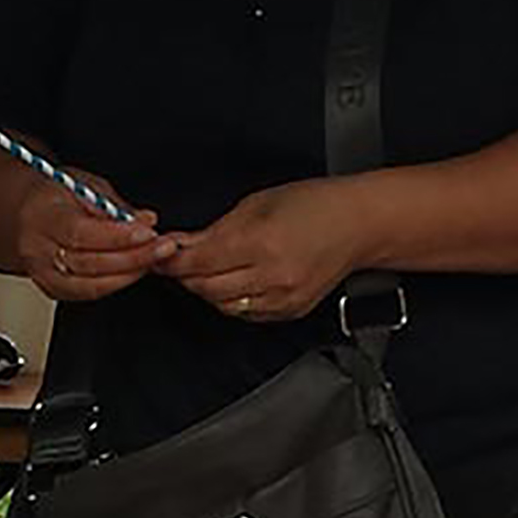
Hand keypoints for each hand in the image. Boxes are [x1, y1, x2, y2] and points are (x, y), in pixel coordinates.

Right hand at [0, 145, 160, 303]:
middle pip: (89, 263)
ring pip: (89, 285)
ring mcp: (42, 274)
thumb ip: (114, 206)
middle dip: (132, 258)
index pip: (81, 232)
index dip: (117, 237)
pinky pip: (87, 294)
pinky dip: (114, 284)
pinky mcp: (52, 289)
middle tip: (163, 248)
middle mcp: (38, 249)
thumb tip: (146, 220)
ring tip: (153, 260)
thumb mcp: (83, 186)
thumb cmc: (54, 196)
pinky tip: (133, 272)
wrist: (24, 215)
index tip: (148, 234)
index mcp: (42, 216)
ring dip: (127, 275)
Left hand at [157, 179, 372, 322]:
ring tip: (208, 269)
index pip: (200, 262)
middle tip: (177, 260)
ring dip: (207, 289)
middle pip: (206, 288)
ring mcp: (282, 298)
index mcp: (261, 242)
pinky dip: (231, 300)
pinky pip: (245, 313)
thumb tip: (180, 244)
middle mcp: (272, 276)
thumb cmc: (315, 205)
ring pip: (222, 305)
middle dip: (186, 274)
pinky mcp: (288, 312)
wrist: (358, 225)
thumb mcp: (258, 203)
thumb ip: (216, 229)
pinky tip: (234, 281)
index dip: (172, 260)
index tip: (159, 254)